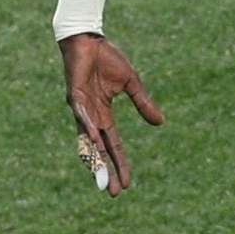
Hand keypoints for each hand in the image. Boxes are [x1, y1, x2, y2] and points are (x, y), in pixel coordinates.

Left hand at [61, 34, 162, 197]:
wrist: (87, 40)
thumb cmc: (106, 59)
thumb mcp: (131, 83)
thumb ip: (143, 103)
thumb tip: (161, 123)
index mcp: (103, 114)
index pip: (113, 145)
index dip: (119, 164)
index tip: (127, 184)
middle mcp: (90, 116)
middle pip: (99, 150)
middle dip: (105, 171)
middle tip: (112, 193)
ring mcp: (80, 108)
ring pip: (88, 139)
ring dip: (95, 157)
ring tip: (101, 176)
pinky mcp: (74, 95)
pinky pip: (82, 115)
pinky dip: (89, 127)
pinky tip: (95, 140)